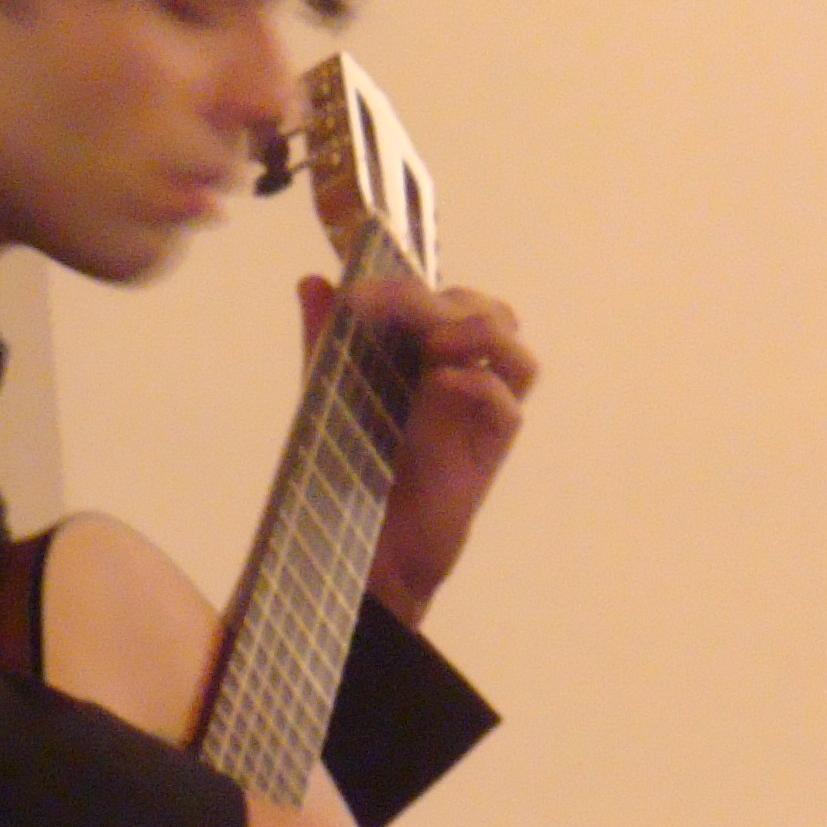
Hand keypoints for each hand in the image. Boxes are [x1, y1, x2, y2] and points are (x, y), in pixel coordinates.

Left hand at [301, 275, 537, 626]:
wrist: (365, 545)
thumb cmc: (352, 470)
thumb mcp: (330, 394)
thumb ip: (326, 341)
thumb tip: (312, 281)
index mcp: (429, 357)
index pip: (446, 298)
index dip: (408, 285)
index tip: (359, 294)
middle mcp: (463, 376)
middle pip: (489, 311)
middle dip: (441, 300)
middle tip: (394, 309)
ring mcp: (480, 412)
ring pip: (515, 349)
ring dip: (478, 330)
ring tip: (433, 342)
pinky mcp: (489, 449)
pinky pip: (507, 404)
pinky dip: (479, 382)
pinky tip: (440, 383)